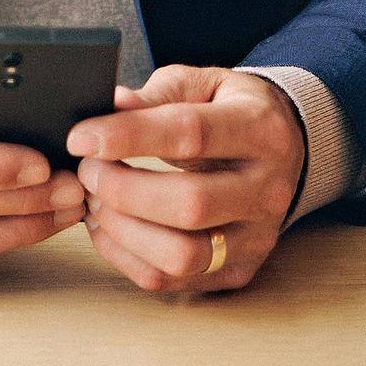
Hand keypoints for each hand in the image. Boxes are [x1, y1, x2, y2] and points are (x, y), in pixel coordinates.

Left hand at [66, 65, 305, 293]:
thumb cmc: (230, 110)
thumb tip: (110, 107)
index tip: (82, 138)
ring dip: (123, 231)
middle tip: (87, 171)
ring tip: (95, 202)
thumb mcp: (201, 84)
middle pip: (189, 204)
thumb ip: (157, 95)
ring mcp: (258, 237)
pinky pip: (174, 280)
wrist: (283, 148)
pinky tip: (108, 228)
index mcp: (259, 130)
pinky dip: (128, 258)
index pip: (191, 134)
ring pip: (183, 255)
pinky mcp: (240, 270)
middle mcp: (267, 189)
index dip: (129, 136)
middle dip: (122, 190)